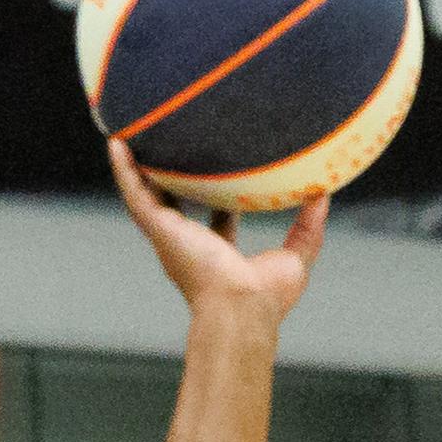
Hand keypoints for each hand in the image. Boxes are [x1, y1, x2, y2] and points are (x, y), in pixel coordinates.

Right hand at [108, 138, 326, 320]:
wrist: (242, 308)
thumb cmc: (266, 298)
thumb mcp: (296, 257)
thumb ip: (309, 227)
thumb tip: (324, 194)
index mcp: (217, 255)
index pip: (217, 221)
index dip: (220, 197)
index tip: (224, 171)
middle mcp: (189, 245)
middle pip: (177, 204)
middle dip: (172, 178)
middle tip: (173, 147)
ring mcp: (171, 237)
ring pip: (147, 195)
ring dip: (137, 168)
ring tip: (131, 133)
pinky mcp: (160, 230)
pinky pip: (135, 194)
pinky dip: (124, 170)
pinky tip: (117, 143)